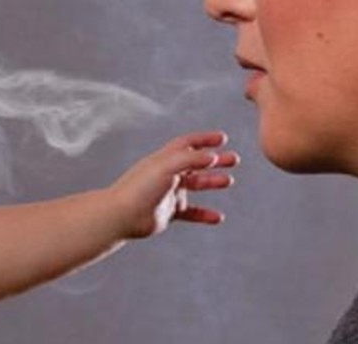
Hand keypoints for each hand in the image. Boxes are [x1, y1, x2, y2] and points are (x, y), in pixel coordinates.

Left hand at [109, 130, 238, 238]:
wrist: (122, 215)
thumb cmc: (140, 187)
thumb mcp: (167, 166)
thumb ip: (191, 159)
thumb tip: (213, 156)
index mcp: (164, 159)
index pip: (188, 143)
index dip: (205, 139)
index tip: (223, 138)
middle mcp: (167, 173)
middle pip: (196, 163)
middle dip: (216, 160)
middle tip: (235, 160)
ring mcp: (168, 192)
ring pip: (196, 185)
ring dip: (212, 182)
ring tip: (229, 181)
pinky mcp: (169, 212)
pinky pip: (191, 212)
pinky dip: (205, 214)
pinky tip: (217, 217)